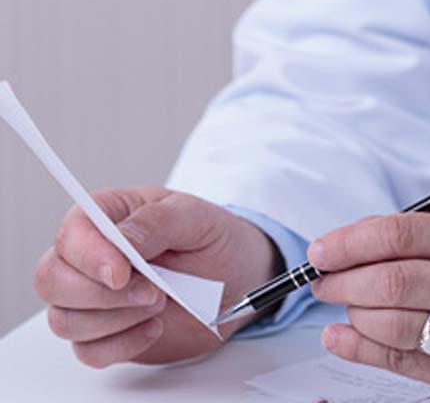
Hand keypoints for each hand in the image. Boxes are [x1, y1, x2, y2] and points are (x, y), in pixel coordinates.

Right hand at [33, 186, 281, 366]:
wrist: (239, 278)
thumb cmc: (213, 239)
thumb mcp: (198, 218)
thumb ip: (158, 222)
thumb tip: (121, 240)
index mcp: (108, 217)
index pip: (70, 233)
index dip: (89, 256)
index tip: (122, 272)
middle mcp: (90, 258)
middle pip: (52, 280)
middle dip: (101, 294)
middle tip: (154, 292)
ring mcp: (93, 298)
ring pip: (64, 320)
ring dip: (115, 320)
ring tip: (161, 303)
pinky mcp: (106, 333)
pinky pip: (88, 351)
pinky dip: (122, 345)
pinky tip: (155, 328)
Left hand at [308, 213, 429, 385]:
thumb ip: (401, 235)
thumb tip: (338, 247)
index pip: (401, 235)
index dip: (351, 243)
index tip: (321, 251)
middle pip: (394, 281)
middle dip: (344, 281)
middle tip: (323, 281)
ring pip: (395, 324)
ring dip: (354, 314)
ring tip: (345, 304)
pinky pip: (400, 360)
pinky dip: (358, 349)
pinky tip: (338, 336)